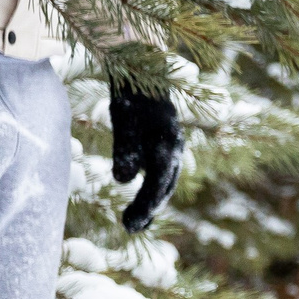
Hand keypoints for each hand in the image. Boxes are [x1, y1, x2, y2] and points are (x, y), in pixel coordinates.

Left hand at [109, 87, 182, 232]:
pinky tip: (142, 194)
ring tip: (138, 221)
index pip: (157, 185)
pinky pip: (161, 172)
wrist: (143, 70)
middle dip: (148, 210)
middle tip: (130, 229)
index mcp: (167, 145)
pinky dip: (152, 188)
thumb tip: (123, 182)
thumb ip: (126, 149)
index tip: (129, 226)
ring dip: (152, 202)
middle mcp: (174, 150)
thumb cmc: (132, 94)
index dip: (144, 207)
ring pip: (165, 182)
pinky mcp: (165, 144)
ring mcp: (172, 147)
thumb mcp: (124, 119)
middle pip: (164, 187)